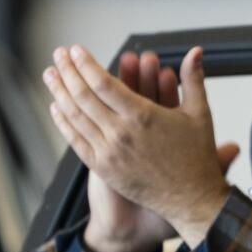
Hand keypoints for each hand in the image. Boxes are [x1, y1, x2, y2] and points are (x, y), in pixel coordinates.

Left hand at [43, 44, 234, 247]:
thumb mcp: (200, 115)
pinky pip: (76, 141)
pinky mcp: (104, 169)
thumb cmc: (198, 159)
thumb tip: (194, 52)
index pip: (103, 82)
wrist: (194, 201)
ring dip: (59, 92)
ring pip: (75, 116)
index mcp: (144, 116)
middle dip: (67, 71)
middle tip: (58, 55)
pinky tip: (57, 108)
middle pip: (83, 95)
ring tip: (51, 75)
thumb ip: (193, 80)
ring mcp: (110, 152)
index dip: (85, 63)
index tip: (75, 50)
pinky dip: (63, 122)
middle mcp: (122, 133)